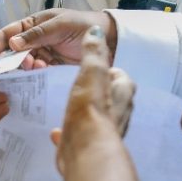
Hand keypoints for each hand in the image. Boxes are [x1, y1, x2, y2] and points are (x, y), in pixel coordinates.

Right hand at [0, 9, 116, 68]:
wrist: (109, 42)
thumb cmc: (83, 26)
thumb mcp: (60, 25)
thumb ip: (36, 34)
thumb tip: (12, 44)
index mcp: (32, 25)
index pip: (6, 34)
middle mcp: (32, 41)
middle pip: (8, 52)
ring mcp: (40, 56)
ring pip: (20, 65)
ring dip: (19, 68)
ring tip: (28, 68)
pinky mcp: (48, 71)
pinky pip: (34, 75)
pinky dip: (32, 76)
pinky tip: (36, 74)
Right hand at [50, 25, 134, 159]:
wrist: (86, 150)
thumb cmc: (90, 108)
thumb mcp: (91, 72)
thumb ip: (93, 51)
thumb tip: (96, 30)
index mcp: (124, 92)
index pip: (117, 75)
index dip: (103, 70)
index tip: (87, 69)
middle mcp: (121, 112)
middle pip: (107, 96)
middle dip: (93, 91)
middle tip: (74, 87)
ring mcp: (107, 131)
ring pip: (95, 116)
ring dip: (83, 112)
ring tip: (67, 107)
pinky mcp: (92, 146)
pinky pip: (81, 135)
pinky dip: (71, 131)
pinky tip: (58, 132)